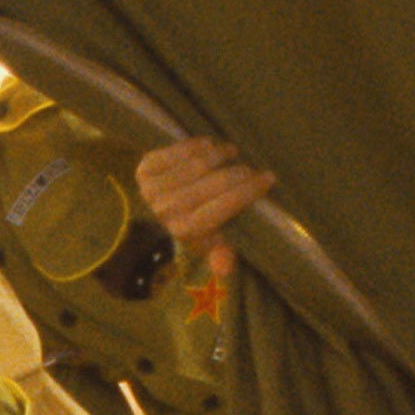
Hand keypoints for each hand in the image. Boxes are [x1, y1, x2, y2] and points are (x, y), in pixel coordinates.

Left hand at [135, 137, 274, 282]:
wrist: (151, 209)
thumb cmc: (190, 222)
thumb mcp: (209, 241)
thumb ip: (220, 254)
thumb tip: (224, 270)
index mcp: (186, 229)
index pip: (226, 205)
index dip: (250, 189)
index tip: (268, 178)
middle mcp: (167, 210)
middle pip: (216, 181)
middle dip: (240, 173)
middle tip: (252, 169)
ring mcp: (153, 188)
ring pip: (200, 163)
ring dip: (221, 154)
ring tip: (231, 153)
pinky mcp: (145, 167)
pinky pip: (181, 149)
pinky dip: (199, 144)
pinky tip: (209, 146)